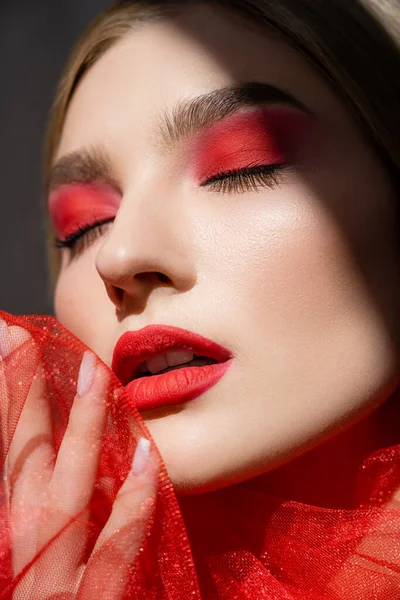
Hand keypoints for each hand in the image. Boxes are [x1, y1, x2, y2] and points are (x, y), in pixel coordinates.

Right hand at [1, 321, 157, 598]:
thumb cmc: (30, 595)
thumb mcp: (19, 552)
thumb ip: (29, 501)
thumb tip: (39, 453)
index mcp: (8, 527)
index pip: (5, 451)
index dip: (4, 399)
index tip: (5, 344)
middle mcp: (24, 541)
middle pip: (24, 458)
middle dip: (24, 398)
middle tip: (25, 339)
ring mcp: (54, 572)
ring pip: (69, 490)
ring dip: (84, 431)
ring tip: (99, 378)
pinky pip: (115, 550)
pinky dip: (131, 507)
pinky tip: (151, 464)